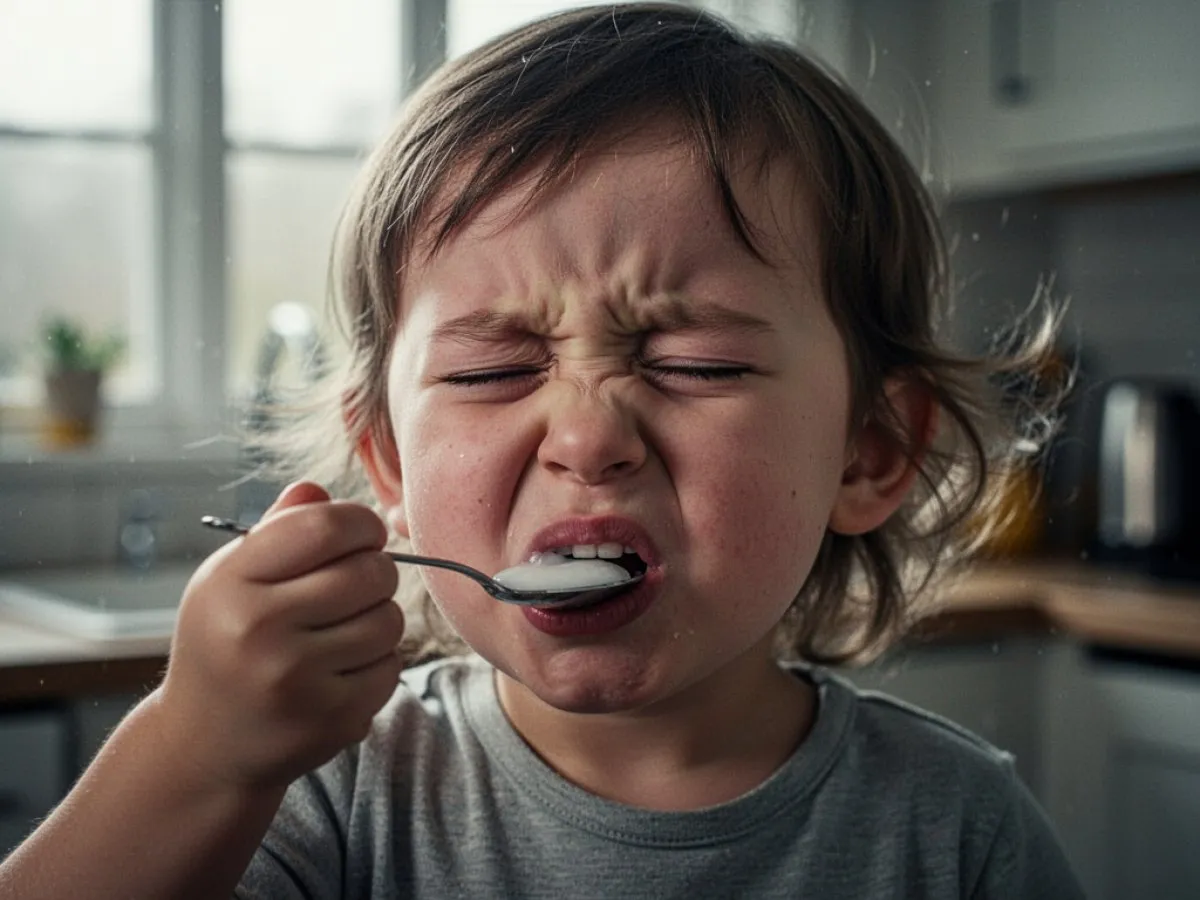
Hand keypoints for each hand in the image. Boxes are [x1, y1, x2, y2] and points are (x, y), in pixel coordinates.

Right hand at [157, 482, 403, 791]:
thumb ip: (277, 529)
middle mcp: (259, 629)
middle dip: (376, 571)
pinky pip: (391, 668)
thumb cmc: (224, 643)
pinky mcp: (329, 720)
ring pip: (389, 621)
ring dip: (379, 619)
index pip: (325, 526)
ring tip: (344, 630)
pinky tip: (341, 671)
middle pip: (370, 572)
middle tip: (356, 586)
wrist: (202, 747)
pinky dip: (377, 664)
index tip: (363, 535)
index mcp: (232, 582)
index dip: (360, 523)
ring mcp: (295, 680)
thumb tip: (318, 489)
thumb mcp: (229, 578)